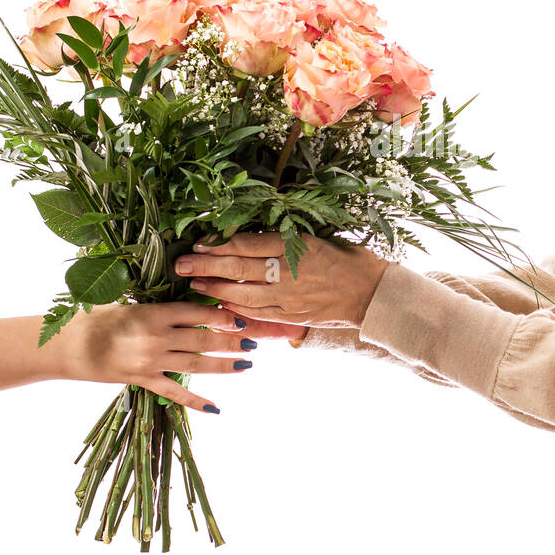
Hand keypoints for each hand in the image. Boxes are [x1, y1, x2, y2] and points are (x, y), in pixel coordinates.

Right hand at [57, 300, 290, 412]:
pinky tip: (216, 408)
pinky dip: (196, 401)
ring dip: (224, 365)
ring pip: (196, 364)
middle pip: (203, 339)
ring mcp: (151, 361)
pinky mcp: (142, 380)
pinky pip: (174, 392)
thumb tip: (192, 309)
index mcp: (154, 313)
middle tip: (254, 342)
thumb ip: (161, 309)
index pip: (197, 313)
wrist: (68, 345)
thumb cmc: (98, 318)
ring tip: (246, 364)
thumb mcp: (132, 305)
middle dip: (232, 341)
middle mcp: (157, 337)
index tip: (242, 318)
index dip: (222, 316)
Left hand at [172, 232, 388, 329]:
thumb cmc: (349, 258)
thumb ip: (285, 240)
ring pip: (243, 293)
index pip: (248, 244)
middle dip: (207, 265)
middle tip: (182, 263)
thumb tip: (249, 239)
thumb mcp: (318, 239)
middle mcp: (289, 272)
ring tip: (195, 283)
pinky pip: (258, 312)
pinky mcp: (293, 315)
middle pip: (239, 268)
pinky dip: (237, 308)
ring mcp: (289, 297)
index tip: (199, 242)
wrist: (373, 293)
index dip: (220, 244)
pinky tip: (221, 303)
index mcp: (296, 246)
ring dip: (215, 289)